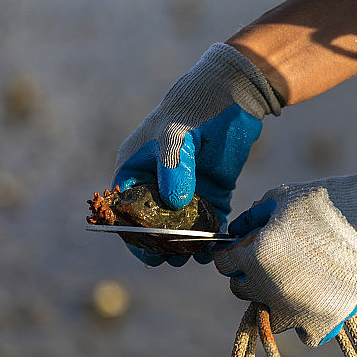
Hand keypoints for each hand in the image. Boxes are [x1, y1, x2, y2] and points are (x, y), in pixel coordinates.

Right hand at [113, 43, 282, 266]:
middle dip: (163, 245)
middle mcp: (159, 184)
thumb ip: (172, 169)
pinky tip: (215, 246)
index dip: (133, 234)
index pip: (126, 210)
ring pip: (183, 227)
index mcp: (136, 170)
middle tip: (174, 259)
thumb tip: (176, 204)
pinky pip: (210, 220)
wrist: (231, 97)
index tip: (148, 253)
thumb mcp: (175, 137)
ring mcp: (187, 189)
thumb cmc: (192, 112)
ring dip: (188, 244)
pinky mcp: (213, 191)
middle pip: (155, 225)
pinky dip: (211, 234)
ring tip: (196, 256)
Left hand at [214, 162, 356, 345]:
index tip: (240, 248)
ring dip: (274, 302)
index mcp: (254, 257)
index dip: (231, 252)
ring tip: (295, 282)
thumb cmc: (323, 203)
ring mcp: (295, 310)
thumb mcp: (279, 199)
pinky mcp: (323, 322)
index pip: (224, 263)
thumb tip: (237, 232)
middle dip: (250, 275)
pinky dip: (307, 323)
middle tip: (272, 261)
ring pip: (268, 317)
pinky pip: (305, 335)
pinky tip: (314, 303)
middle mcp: (269, 289)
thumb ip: (252, 218)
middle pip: (241, 290)